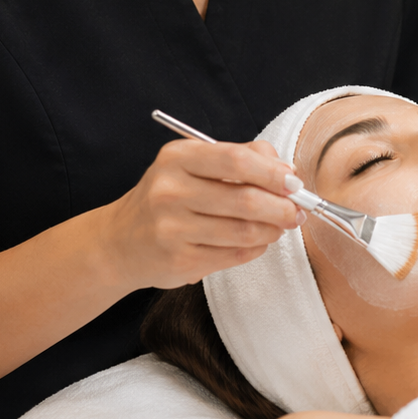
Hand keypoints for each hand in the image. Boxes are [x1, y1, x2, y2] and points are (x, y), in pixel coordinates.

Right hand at [101, 138, 305, 290]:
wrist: (120, 241)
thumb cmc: (166, 198)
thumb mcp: (192, 164)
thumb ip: (239, 157)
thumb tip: (286, 170)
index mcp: (177, 157)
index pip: (236, 160)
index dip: (273, 173)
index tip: (294, 182)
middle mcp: (170, 191)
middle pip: (245, 198)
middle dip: (281, 207)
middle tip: (297, 210)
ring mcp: (173, 228)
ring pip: (244, 231)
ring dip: (272, 230)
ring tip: (279, 227)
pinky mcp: (180, 261)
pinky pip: (234, 255)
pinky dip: (255, 249)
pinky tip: (257, 242)